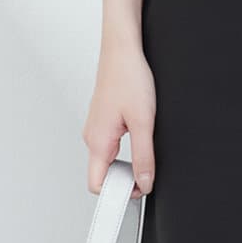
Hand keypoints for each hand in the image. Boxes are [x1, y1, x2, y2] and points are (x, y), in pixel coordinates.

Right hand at [83, 37, 156, 195]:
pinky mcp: (103, 121)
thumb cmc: (128, 76)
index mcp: (98, 141)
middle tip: (149, 170)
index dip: (118, 193)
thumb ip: (144, 156)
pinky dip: (127, 148)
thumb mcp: (144, 121)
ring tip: (146, 147)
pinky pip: (111, 145)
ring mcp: (96, 128)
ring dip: (128, 162)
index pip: (98, 185)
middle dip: (126, 179)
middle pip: (104, 175)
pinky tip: (140, 134)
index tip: (139, 190)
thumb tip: (145, 182)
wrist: (122, 49)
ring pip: (109, 160)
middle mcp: (92, 137)